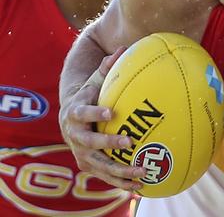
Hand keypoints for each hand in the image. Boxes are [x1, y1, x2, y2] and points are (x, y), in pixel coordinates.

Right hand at [59, 48, 145, 189]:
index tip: (111, 112)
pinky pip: (107, 177)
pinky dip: (122, 183)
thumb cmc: (88, 95)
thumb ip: (108, 67)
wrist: (69, 118)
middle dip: (109, 143)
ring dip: (121, 170)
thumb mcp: (94, 80)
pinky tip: (141, 187)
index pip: (82, 114)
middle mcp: (75, 137)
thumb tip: (124, 48)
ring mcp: (81, 154)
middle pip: (90, 143)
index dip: (95, 114)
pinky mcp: (89, 166)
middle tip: (130, 141)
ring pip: (101, 165)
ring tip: (143, 172)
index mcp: (75, 114)